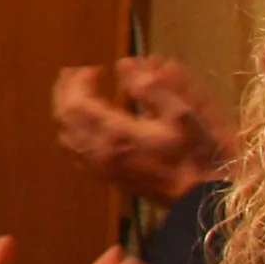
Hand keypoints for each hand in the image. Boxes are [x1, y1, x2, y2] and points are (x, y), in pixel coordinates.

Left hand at [51, 55, 228, 204]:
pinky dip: (73, 132)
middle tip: (74, 73)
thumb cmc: (196, 155)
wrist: (200, 199)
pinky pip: (76, 152)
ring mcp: (101, 168)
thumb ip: (152, 87)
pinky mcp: (107, 178)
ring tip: (75, 93)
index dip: (79, 82)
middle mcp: (100, 153)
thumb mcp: (182, 114)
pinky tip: (85, 124)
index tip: (95, 69)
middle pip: (64, 118)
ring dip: (66, 111)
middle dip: (65, 92)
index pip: (77, 103)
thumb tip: (125, 64)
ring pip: (66, 136)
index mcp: (115, 135)